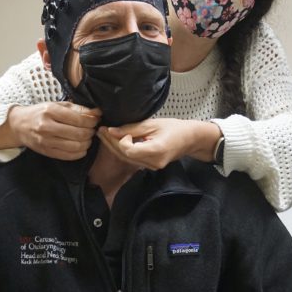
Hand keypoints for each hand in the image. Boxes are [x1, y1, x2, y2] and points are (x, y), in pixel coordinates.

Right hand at [0, 102, 100, 160]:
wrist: (18, 125)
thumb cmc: (40, 113)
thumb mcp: (57, 105)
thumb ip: (77, 108)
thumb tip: (97, 112)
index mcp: (50, 111)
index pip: (79, 119)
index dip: (92, 121)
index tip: (95, 120)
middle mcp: (47, 126)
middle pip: (79, 133)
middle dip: (91, 132)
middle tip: (92, 129)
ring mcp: (46, 141)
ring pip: (76, 146)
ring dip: (87, 143)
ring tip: (87, 138)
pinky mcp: (46, 151)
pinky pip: (68, 156)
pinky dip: (80, 153)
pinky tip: (81, 148)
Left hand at [100, 118, 220, 169]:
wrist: (190, 139)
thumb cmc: (174, 128)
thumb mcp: (153, 124)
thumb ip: (132, 128)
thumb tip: (112, 131)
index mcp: (155, 150)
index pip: (129, 150)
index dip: (119, 140)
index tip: (118, 130)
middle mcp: (153, 162)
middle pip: (125, 156)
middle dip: (111, 143)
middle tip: (101, 130)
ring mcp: (152, 167)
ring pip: (127, 159)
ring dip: (115, 147)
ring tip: (104, 134)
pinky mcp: (151, 167)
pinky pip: (133, 160)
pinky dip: (124, 150)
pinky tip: (116, 141)